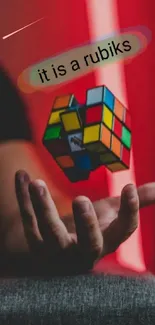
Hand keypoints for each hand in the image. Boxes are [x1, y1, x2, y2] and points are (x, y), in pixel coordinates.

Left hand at [10, 170, 153, 275]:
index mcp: (106, 242)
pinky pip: (27, 220)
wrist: (58, 248)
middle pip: (86, 243)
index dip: (129, 211)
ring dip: (42, 207)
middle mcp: (83, 251)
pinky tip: (21, 174)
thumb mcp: (112, 215)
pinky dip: (22, 198)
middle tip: (81, 199)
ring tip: (37, 183)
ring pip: (48, 233)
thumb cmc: (90, 229)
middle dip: (86, 224)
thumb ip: (136, 202)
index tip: (129, 187)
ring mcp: (56, 250)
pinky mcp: (34, 242)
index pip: (123, 231)